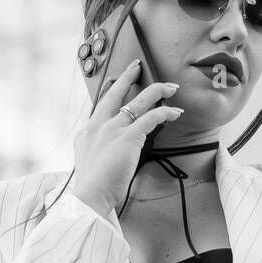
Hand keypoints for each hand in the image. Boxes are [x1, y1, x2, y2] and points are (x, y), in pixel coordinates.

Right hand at [70, 59, 183, 212]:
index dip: (111, 93)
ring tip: (170, 87)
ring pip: (138, 101)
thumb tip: (112, 153)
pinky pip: (151, 117)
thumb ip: (99, 153)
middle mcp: (97, 126)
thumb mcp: (90, 165)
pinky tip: (175, 112)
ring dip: (157, 91)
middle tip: (136, 66)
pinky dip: (165, 113)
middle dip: (127, 76)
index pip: (101, 106)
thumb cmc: (92, 188)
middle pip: (114, 93)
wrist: (89, 196)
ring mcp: (112, 129)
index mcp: (86, 133)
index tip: (116, 83)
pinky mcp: (127, 137)